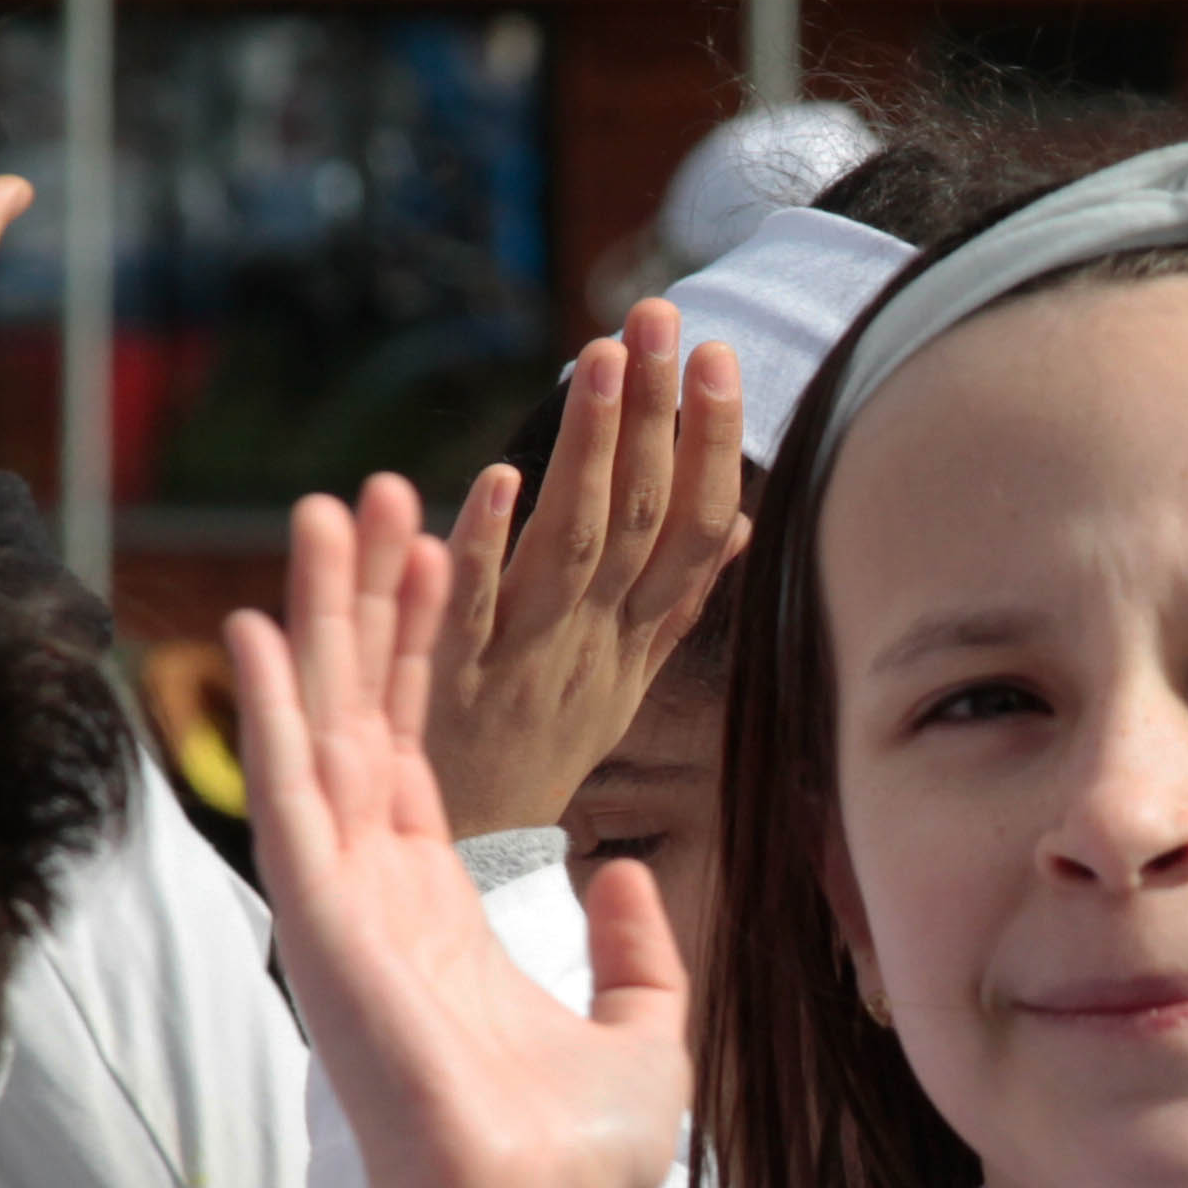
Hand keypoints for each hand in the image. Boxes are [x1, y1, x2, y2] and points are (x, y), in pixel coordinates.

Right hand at [233, 474, 695, 1187]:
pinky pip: (292, 794)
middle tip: (368, 491)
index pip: (425, 748)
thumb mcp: (643, 1031)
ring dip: (323, 618)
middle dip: (369, 599)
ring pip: (326, 726)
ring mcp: (347, 899)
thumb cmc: (572, 1156)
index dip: (433, 648)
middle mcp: (383, 889)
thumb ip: (636, 950)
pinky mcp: (325, 919)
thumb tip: (635, 876)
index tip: (440, 549)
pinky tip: (266, 626)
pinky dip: (277, 709)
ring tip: (323, 511)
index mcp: (445, 907)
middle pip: (366, 710)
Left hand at [418, 296, 752, 836]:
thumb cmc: (539, 758)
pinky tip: (496, 477)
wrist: (464, 871)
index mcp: (635, 640)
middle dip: (657, 414)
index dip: (711, 444)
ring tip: (602, 359)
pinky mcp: (453, 686)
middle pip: (639, 521)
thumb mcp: (623, 683)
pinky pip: (474, 613)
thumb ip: (672, 601)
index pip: (695, 532)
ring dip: (588, 450)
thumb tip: (734, 525)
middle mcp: (594, 646)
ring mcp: (525, 663)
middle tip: (661, 315)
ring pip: (572, 548)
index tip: (719, 356)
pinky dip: (486, 545)